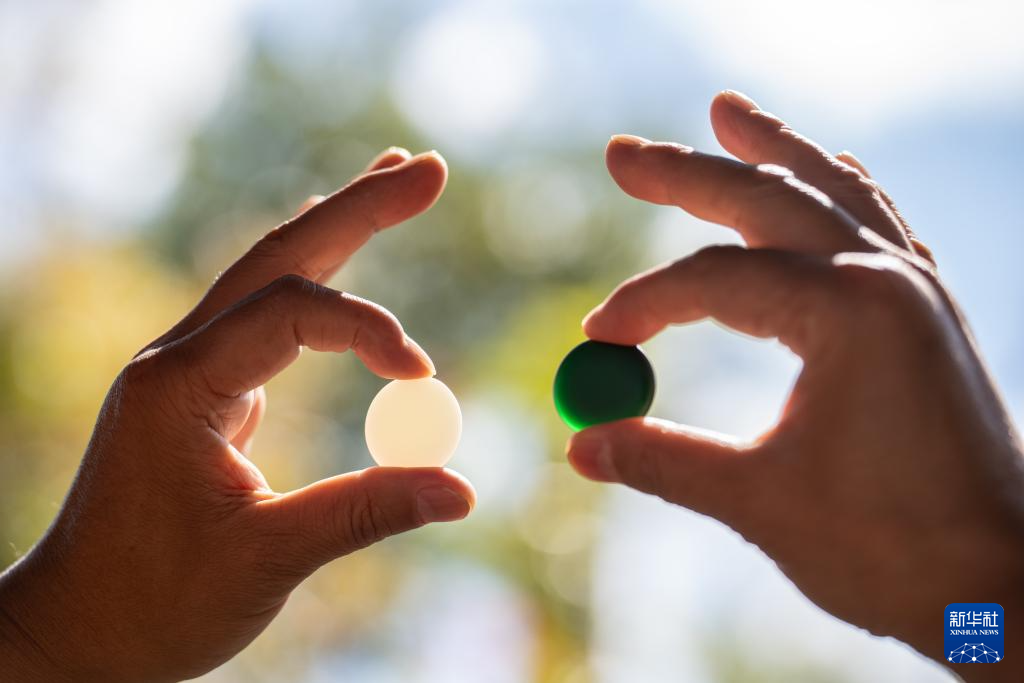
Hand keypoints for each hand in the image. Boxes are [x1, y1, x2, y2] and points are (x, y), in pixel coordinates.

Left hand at [0, 147, 474, 681]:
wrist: (78, 630)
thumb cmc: (154, 604)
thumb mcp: (266, 563)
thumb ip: (365, 514)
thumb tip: (463, 490)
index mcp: (182, 386)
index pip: (292, 314)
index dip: (370, 332)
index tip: (425, 379)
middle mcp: (179, 358)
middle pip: (279, 255)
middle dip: (358, 208)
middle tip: (429, 167)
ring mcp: (188, 368)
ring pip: (268, 272)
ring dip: (335, 225)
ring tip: (392, 177)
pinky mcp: (203, 388)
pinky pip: (263, 312)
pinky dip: (312, 274)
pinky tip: (333, 249)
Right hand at [567, 91, 1023, 678]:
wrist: (1005, 587)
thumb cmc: (891, 549)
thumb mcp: (760, 502)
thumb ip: (663, 460)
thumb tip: (580, 445)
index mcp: (850, 312)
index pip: (715, 281)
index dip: (644, 305)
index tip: (596, 341)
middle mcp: (889, 277)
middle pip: (766, 200)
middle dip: (686, 174)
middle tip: (619, 154)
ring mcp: (918, 287)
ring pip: (830, 190)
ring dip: (771, 151)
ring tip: (727, 111)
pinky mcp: (930, 310)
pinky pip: (879, 220)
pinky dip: (838, 187)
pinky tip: (826, 168)